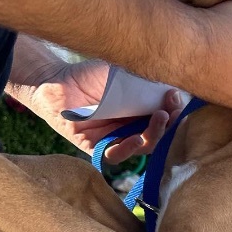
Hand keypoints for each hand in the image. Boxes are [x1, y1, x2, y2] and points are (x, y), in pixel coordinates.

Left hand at [12, 60, 184, 162]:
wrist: (55, 81)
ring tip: (161, 118)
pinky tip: (137, 139)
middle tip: (173, 108)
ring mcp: (116, 139)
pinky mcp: (97, 147)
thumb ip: (145, 82)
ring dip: (155, 134)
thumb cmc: (89, 75)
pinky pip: (116, 155)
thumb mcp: (122, 75)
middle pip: (160, 133)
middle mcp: (132, 127)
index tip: (176, 96)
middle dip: (170, 122)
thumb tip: (175, 83)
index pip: (165, 116)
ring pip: (144, 146)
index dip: (174, 110)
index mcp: (140, 112)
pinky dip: (129, 149)